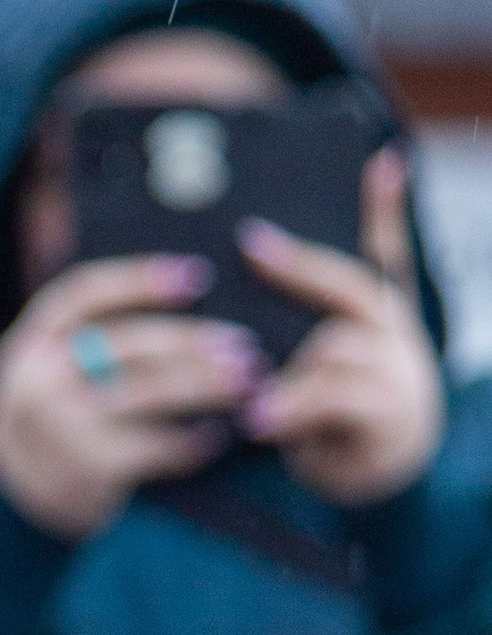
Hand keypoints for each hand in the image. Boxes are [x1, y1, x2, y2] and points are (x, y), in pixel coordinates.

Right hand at [0, 254, 263, 542]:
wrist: (7, 517)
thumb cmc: (47, 434)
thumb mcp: (42, 381)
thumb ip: (82, 346)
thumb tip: (176, 299)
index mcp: (27, 345)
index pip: (82, 294)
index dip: (139, 280)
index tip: (197, 276)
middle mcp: (38, 380)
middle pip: (129, 343)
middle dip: (192, 340)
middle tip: (242, 343)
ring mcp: (62, 425)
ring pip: (150, 390)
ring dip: (206, 384)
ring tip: (246, 380)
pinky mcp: (89, 466)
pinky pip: (157, 446)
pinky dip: (190, 443)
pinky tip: (215, 438)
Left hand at [234, 153, 442, 505]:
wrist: (375, 474)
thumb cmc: (332, 409)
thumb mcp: (313, 361)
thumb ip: (294, 315)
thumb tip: (249, 253)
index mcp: (379, 309)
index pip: (383, 249)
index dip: (383, 206)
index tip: (380, 160)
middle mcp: (393, 332)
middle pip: (352, 287)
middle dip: (300, 266)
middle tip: (252, 245)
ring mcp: (396, 373)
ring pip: (336, 348)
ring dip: (285, 364)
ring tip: (239, 374)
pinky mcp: (387, 419)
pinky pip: (336, 402)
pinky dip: (293, 408)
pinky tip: (256, 419)